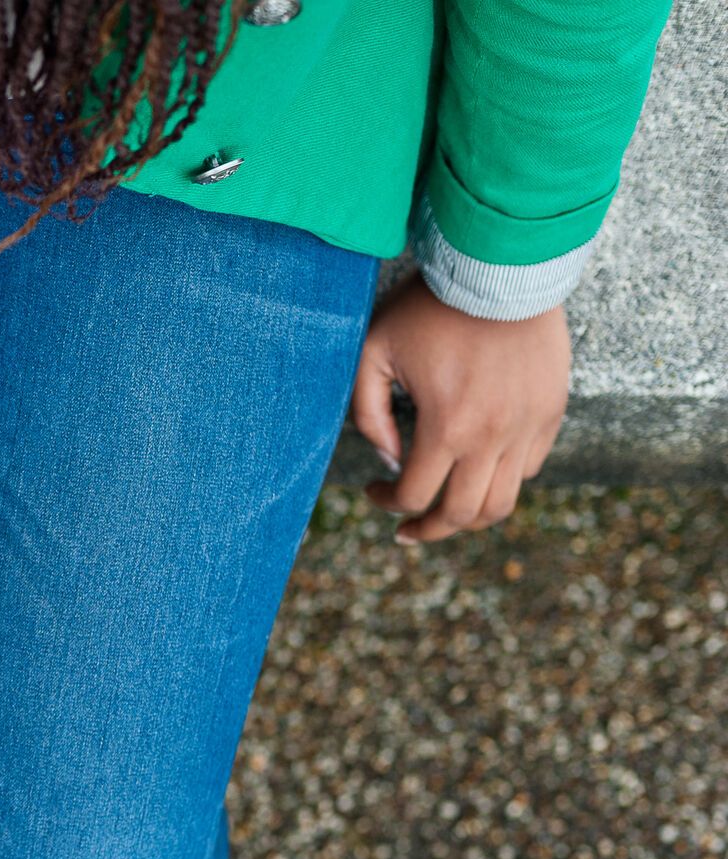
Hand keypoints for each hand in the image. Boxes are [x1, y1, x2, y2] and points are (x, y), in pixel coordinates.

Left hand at [352, 276, 570, 544]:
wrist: (500, 268)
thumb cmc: (428, 307)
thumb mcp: (373, 352)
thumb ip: (368, 413)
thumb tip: (390, 460)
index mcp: (447, 427)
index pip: (415, 497)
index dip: (388, 504)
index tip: (374, 492)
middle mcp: (494, 437)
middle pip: (463, 515)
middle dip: (428, 530)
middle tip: (407, 529)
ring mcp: (529, 426)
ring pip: (503, 502)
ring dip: (470, 516)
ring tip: (444, 512)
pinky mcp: (551, 411)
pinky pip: (529, 468)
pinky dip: (501, 480)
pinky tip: (476, 468)